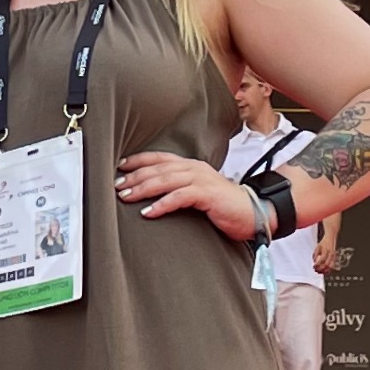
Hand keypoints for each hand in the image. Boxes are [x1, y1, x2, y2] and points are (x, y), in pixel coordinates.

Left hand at [115, 151, 257, 244]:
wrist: (253, 212)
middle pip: (158, 168)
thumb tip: (152, 195)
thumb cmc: (223, 205)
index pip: (160, 157)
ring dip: (143, 188)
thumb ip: (178, 189)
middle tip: (116, 185)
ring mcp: (201, 179)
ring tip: (126, 196)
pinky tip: (149, 212)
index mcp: (190, 166)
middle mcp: (194, 168)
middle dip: (135, 176)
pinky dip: (162, 204)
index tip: (120, 167)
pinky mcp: (207, 194)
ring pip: (165, 179)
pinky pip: (180, 196)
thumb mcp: (197, 192)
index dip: (138, 160)